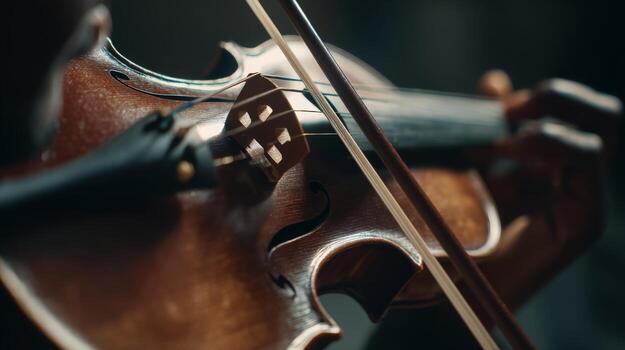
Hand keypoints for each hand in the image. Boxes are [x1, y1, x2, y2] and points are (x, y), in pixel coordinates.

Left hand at [472, 70, 621, 307]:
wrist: (461, 286)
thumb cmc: (466, 228)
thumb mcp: (476, 167)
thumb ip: (488, 125)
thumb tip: (496, 79)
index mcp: (559, 166)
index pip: (580, 110)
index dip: (545, 95)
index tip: (498, 99)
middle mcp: (580, 181)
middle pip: (605, 114)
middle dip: (557, 98)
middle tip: (511, 110)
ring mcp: (587, 201)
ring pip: (601, 134)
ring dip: (548, 123)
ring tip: (503, 139)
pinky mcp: (584, 221)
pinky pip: (586, 162)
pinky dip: (546, 145)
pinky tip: (506, 154)